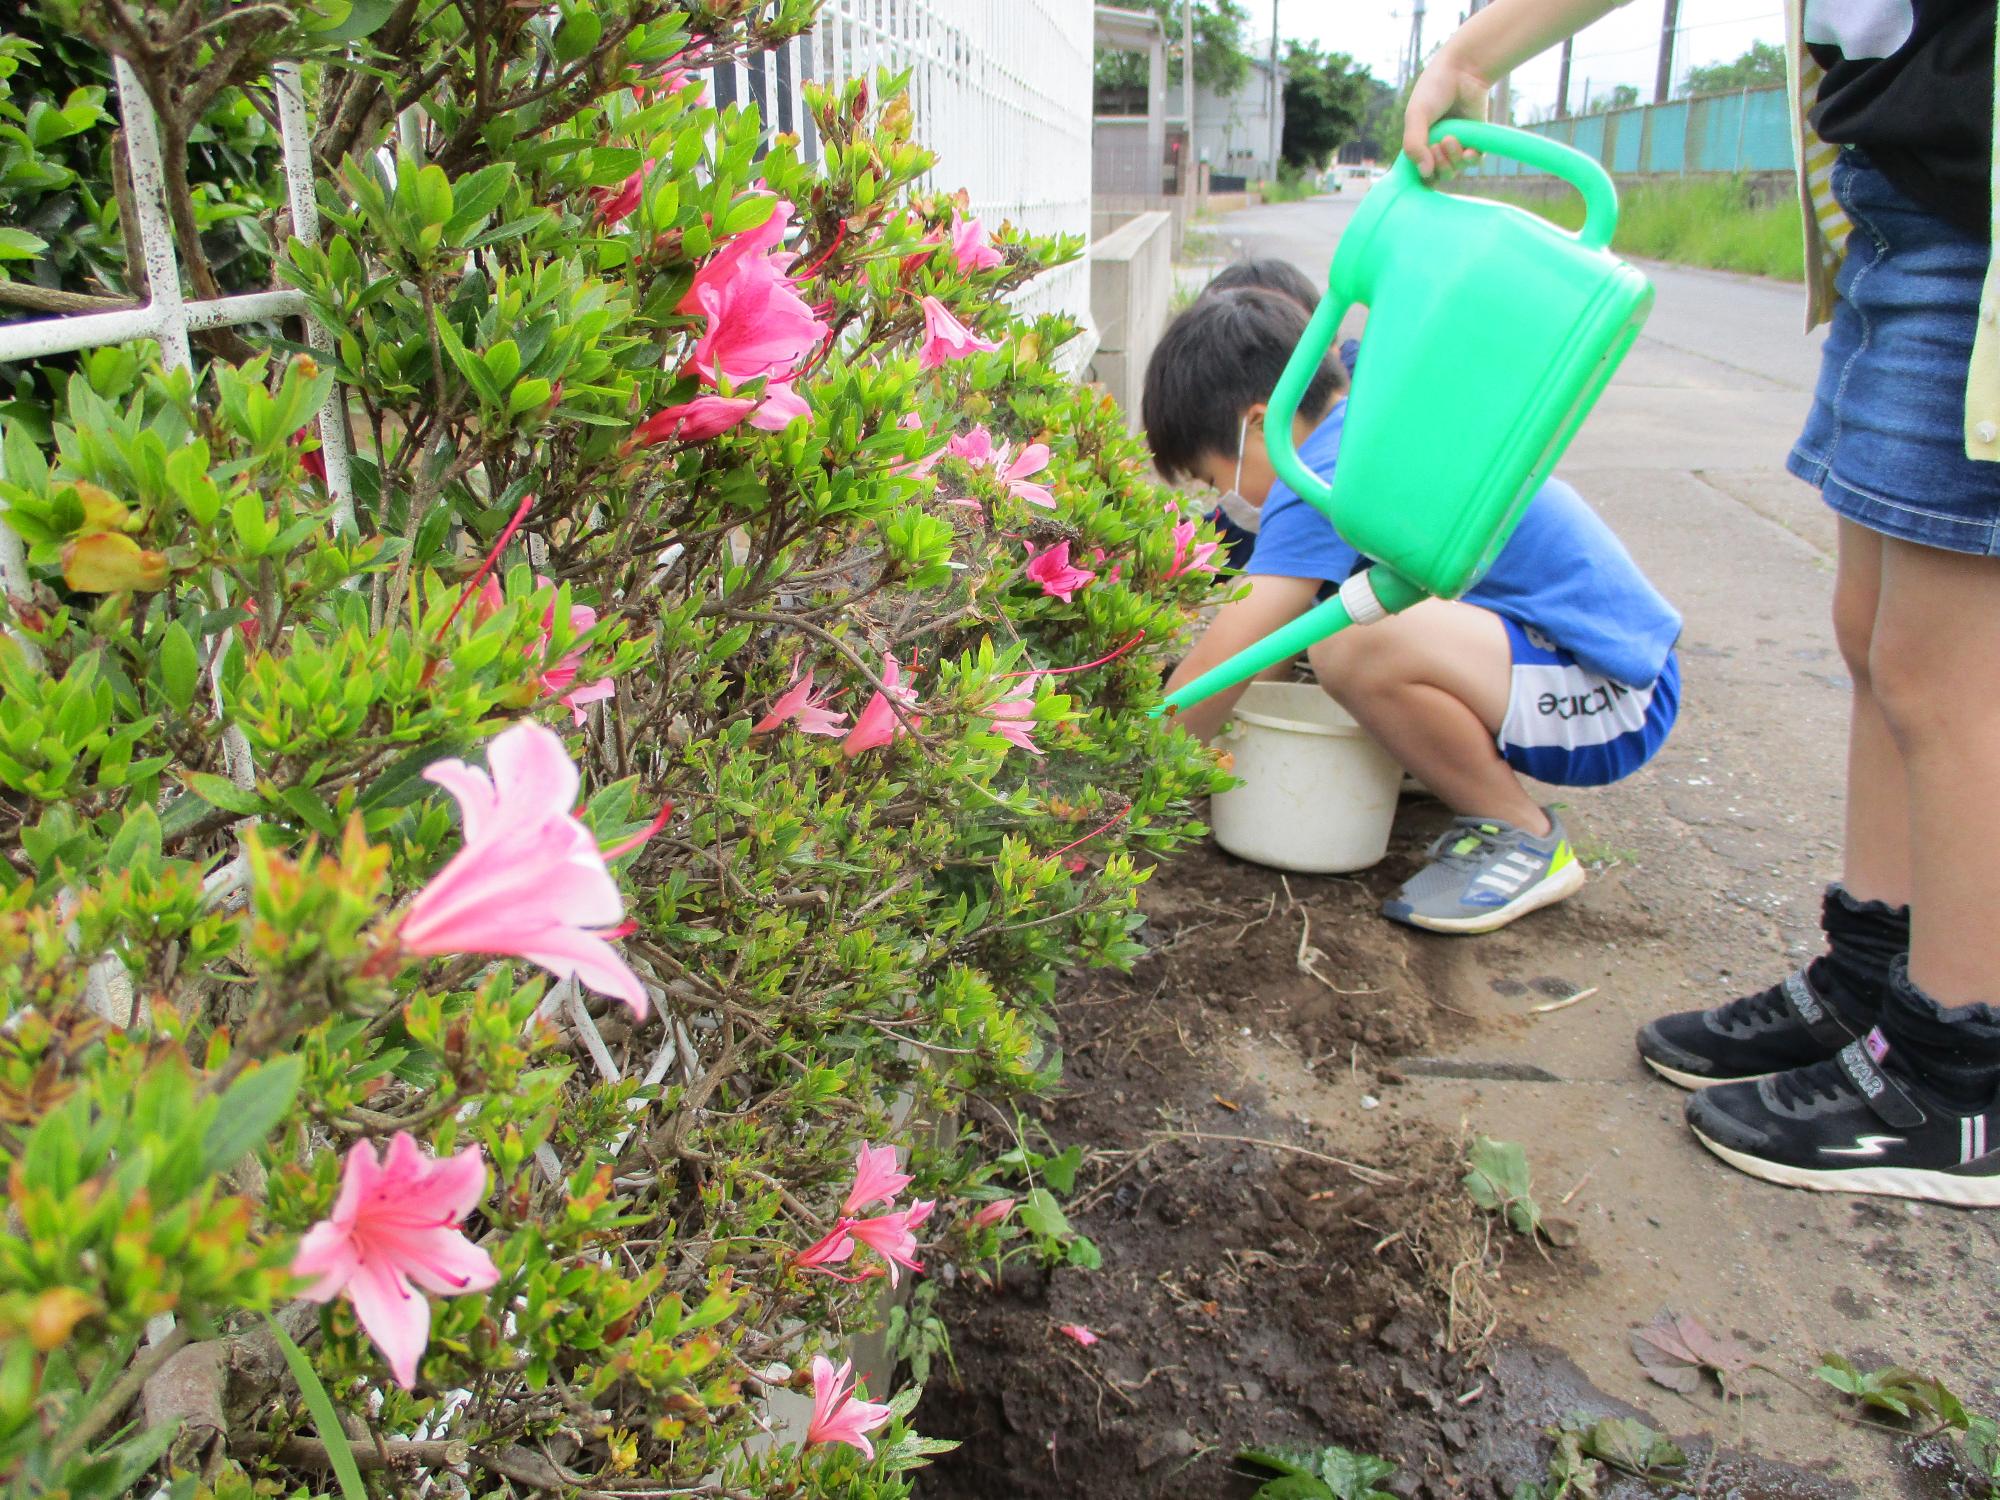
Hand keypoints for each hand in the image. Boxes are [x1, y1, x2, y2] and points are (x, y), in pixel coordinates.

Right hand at [1402, 56, 1493, 178]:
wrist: (1463, 70)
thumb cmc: (1434, 89)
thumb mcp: (1416, 115)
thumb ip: (1414, 144)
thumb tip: (1425, 173)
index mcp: (1419, 143)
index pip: (1418, 173)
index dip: (1421, 176)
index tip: (1422, 169)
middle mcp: (1436, 147)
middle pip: (1438, 176)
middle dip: (1439, 165)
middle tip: (1438, 146)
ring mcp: (1457, 145)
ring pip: (1456, 170)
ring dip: (1453, 159)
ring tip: (1451, 138)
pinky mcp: (1475, 140)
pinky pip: (1474, 162)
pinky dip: (1470, 159)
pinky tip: (1469, 150)